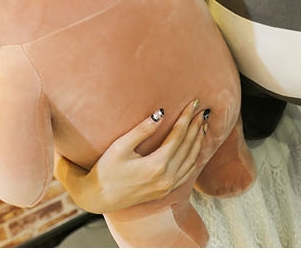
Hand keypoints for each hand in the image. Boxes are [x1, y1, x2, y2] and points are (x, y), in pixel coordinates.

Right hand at [54, 98, 208, 213]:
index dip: (186, 118)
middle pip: (188, 147)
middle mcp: (166, 178)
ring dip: (198, 142)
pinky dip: (194, 158)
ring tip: (202, 126)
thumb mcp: (120, 147)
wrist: (98, 197)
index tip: (193, 103)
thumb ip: (142, 130)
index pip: (178, 136)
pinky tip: (195, 148)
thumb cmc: (106, 169)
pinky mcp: (165, 192)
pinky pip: (187, 173)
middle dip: (196, 127)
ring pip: (191, 161)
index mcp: (156, 165)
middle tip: (203, 111)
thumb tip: (161, 113)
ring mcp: (167, 187)